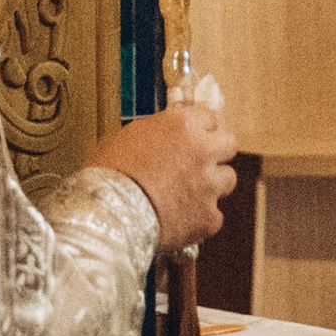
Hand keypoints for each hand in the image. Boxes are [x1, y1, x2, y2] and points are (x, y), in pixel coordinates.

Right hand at [84, 89, 236, 251]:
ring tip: (188, 194)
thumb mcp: (128, 136)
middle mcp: (203, 150)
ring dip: (212, 185)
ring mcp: (209, 185)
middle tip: (197, 164)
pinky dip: (200, 218)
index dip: (199, 129)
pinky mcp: (209, 217)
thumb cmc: (109, 173)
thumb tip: (166, 134)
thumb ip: (157, 131)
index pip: (209, 117)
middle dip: (215, 154)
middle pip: (228, 145)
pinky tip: (180, 218)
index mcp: (183, 124)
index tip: (193, 138)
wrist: (108, 213)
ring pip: (227, 180)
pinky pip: (214, 215)